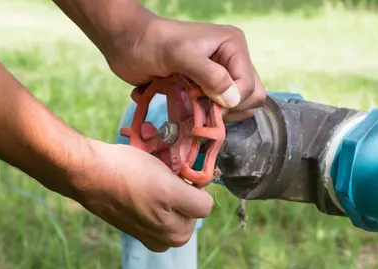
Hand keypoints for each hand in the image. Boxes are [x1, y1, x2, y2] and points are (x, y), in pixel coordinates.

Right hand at [73, 139, 213, 251]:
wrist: (89, 175)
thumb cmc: (128, 173)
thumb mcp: (168, 181)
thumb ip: (195, 198)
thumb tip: (203, 200)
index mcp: (177, 232)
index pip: (205, 204)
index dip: (194, 185)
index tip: (178, 175)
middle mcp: (166, 240)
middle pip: (191, 211)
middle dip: (182, 195)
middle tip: (163, 178)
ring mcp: (151, 237)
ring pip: (175, 212)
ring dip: (169, 200)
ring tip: (150, 185)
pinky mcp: (137, 232)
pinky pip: (158, 216)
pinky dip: (154, 204)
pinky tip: (140, 191)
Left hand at [103, 15, 265, 121]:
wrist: (128, 43)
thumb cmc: (153, 43)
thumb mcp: (182, 55)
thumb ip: (210, 76)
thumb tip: (233, 100)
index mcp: (233, 47)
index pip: (250, 86)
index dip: (231, 101)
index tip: (206, 104)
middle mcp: (230, 62)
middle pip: (249, 99)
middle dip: (228, 110)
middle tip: (201, 108)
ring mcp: (217, 77)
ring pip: (233, 108)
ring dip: (214, 115)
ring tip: (192, 108)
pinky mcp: (202, 91)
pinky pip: (214, 111)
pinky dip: (202, 116)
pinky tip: (186, 110)